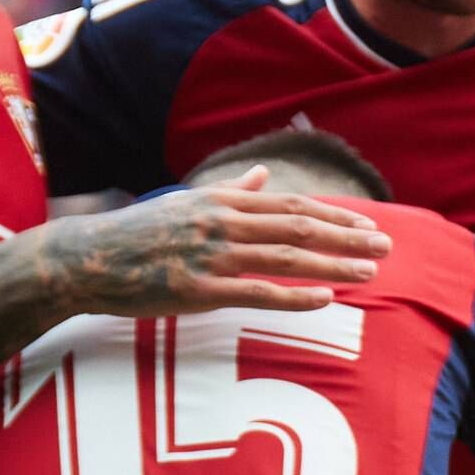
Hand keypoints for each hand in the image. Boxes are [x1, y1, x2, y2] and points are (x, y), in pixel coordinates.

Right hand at [45, 167, 392, 316]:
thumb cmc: (139, 235)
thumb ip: (231, 192)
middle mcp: (222, 222)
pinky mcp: (199, 289)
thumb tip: (261, 175)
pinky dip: (295, 295)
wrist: (85, 259)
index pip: (292, 205)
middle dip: (348, 237)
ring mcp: (211, 255)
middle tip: (388, 246)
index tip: (370, 225)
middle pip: (299, 226)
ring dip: (333, 264)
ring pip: (286, 257)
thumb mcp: (187, 202)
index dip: (336, 216)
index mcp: (222, 200)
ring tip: (371, 272)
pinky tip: (326, 299)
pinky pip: (258, 293)